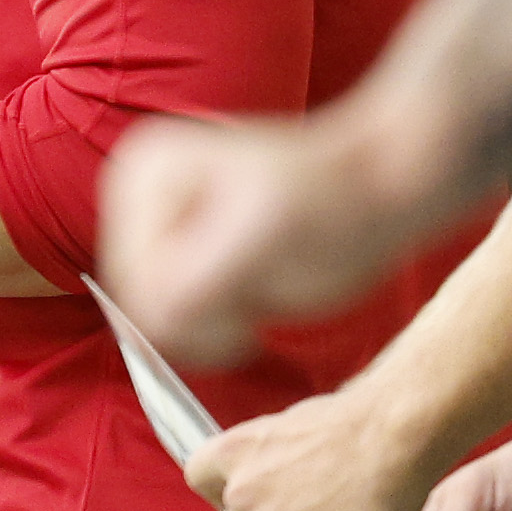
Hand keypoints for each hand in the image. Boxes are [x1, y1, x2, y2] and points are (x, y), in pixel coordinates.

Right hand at [98, 110, 417, 369]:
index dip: (190, 304)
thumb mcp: (262, 232)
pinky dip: (220, 334)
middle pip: (141, 309)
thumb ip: (199, 278)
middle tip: (258, 287)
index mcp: (144, 176)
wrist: (375, 195)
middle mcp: (139, 204)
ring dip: (214, 328)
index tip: (247, 282)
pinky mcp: (185, 270)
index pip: (136, 283)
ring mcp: (161, 238)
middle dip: (203, 316)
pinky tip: (253, 302)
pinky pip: (180, 334)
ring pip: (159, 329)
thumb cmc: (331, 200)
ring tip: (257, 289)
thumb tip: (154, 316)